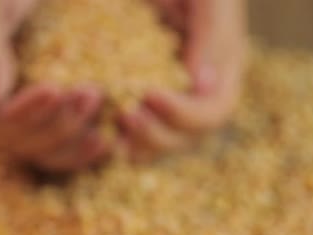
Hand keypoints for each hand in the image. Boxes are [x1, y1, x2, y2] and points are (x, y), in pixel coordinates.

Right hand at [0, 0, 108, 170]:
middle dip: (56, 123)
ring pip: (41, 150)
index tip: (55, 88)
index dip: (22, 115)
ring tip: (97, 101)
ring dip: (74, 134)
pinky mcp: (43, 114)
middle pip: (16, 142)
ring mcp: (16, 113)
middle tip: (90, 92)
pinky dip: (82, 148)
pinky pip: (60, 147)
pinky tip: (105, 137)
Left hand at [122, 0, 246, 160]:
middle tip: (125, 114)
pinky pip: (126, 129)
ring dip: (132, 142)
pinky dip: (110, 132)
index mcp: (220, 72)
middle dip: (154, 133)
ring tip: (108, 128)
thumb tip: (202, 85)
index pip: (213, 112)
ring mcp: (164, 100)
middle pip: (184, 137)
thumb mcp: (210, 0)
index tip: (151, 94)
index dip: (184, 113)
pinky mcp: (134, 98)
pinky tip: (92, 124)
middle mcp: (195, 94)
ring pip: (155, 143)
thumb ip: (212, 37)